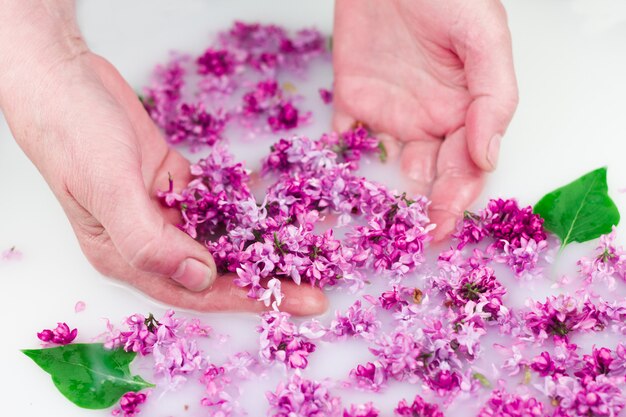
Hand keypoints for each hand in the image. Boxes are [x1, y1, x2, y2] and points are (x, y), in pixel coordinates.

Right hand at [0, 4, 325, 314]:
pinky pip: (218, 200)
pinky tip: (279, 204)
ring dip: (262, 238)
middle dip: (267, 274)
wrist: (65, 82)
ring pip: (222, 233)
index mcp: (128, 256)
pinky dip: (245, 202)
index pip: (200, 290)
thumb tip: (202, 278)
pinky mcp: (174, 181)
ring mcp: (164, 209)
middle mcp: (150, 239)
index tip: (300, 302)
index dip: (252, 297)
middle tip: (318, 281)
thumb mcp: (109, 190)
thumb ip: (150, 240)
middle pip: (217, 267)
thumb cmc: (74, 136)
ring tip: (310, 241)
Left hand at [333, 0, 517, 239]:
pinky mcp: (352, 100)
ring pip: (385, 167)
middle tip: (412, 236)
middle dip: (422, 209)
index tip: (442, 228)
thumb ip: (492, 98)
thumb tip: (488, 157)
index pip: (464, 168)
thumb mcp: (483, 38)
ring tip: (372, 222)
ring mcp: (389, 113)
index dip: (456, 200)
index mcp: (464, 111)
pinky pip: (344, 139)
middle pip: (427, 177)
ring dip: (380, 195)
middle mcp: (428, 120)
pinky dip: (339, 163)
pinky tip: (335, 185)